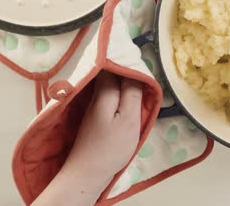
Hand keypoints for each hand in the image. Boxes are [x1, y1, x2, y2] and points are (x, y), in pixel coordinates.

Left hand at [33, 72, 142, 205]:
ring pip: (108, 84)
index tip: (140, 57)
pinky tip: (125, 96)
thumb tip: (136, 72)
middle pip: (109, 73)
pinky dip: (117, 91)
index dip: (127, 60)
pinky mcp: (94, 117)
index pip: (115, 66)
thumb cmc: (112, 145)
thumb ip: (133, 93)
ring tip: (136, 79)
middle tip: (140, 67)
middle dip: (124, 68)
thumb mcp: (129, 118)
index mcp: (104, 92)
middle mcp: (95, 95)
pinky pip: (107, 95)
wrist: (88, 171)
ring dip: (121, 79)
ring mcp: (93, 106)